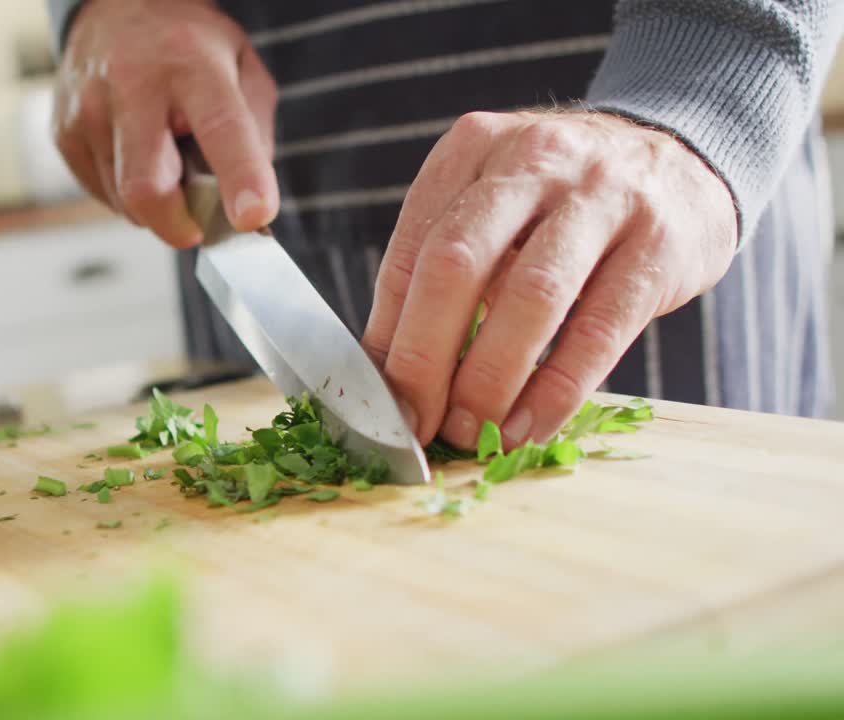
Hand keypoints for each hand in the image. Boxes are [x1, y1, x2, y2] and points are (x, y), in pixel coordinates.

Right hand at [51, 0, 278, 247]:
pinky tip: (137, 157)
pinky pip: (103, 195)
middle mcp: (131, 85)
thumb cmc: (186, 48)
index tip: (253, 216)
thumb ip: (256, 133)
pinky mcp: (64, 134)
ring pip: (124, 201)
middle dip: (176, 224)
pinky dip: (128, 194)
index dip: (240, 177)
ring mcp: (88, 110)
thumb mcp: (242, 66)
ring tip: (165, 161)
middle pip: (146, 186)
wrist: (116, 8)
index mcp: (192, 64)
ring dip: (156, 203)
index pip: (220, 127)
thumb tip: (247, 203)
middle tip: (197, 225)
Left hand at [361, 110, 737, 449]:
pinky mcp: (660, 243)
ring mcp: (603, 195)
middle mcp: (533, 159)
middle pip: (457, 265)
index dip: (389, 335)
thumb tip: (385, 372)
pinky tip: (531, 426)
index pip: (412, 251)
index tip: (382, 399)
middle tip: (416, 422)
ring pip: (530, 296)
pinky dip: (558, 388)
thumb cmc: (563, 201)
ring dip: (491, 379)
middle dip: (426, 357)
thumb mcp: (494, 206)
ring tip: (471, 431)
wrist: (685, 158)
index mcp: (472, 148)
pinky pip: (599, 329)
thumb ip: (439, 272)